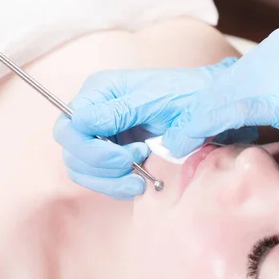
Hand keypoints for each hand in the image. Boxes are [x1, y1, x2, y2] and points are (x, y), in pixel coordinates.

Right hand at [53, 58, 255, 198]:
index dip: (90, 148)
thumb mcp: (156, 100)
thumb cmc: (187, 95)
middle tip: (136, 162)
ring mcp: (101, 135)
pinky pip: (99, 179)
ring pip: (81, 170)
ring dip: (109, 180)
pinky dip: (116, 187)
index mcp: (99, 91)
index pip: (70, 126)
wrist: (208, 107)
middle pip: (70, 151)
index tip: (124, 156)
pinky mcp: (112, 155)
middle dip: (102, 166)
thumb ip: (120, 110)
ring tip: (140, 176)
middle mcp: (94, 112)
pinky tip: (140, 182)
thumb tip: (81, 121)